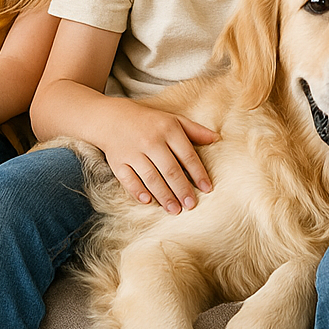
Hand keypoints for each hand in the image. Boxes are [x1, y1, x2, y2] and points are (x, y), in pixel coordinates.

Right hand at [98, 102, 217, 213]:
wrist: (111, 118)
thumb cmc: (148, 121)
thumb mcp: (172, 119)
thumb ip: (194, 130)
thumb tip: (217, 139)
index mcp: (167, 129)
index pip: (187, 155)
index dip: (198, 173)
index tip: (208, 189)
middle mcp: (151, 141)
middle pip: (170, 170)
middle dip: (182, 189)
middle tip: (191, 205)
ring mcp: (133, 152)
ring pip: (151, 177)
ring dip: (164, 196)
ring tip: (175, 210)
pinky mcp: (117, 162)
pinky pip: (128, 179)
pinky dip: (138, 191)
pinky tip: (148, 201)